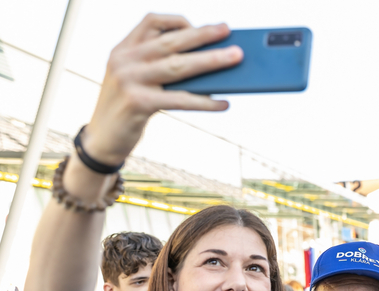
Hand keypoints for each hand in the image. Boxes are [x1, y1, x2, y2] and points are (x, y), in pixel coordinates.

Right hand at [83, 14, 242, 165]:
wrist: (102, 140)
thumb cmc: (127, 109)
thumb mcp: (136, 81)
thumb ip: (160, 68)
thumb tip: (208, 65)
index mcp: (123, 49)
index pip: (151, 22)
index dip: (177, 21)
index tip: (200, 27)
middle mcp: (124, 60)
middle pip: (171, 41)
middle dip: (203, 35)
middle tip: (227, 31)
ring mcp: (130, 80)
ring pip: (179, 66)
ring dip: (211, 60)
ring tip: (235, 58)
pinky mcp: (138, 103)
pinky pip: (180, 99)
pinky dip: (205, 101)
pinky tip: (224, 103)